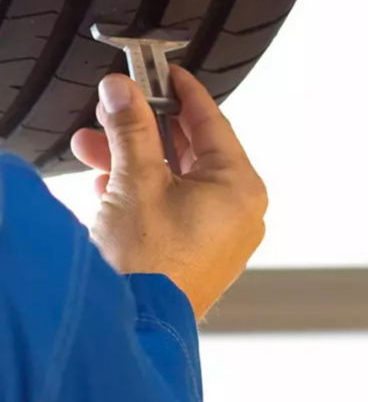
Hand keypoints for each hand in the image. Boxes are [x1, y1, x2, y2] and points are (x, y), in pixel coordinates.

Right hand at [71, 66, 267, 322]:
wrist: (134, 330)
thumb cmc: (148, 265)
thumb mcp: (136, 181)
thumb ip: (130, 128)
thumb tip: (122, 89)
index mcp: (240, 187)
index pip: (212, 122)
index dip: (182, 91)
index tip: (162, 70)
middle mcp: (239, 211)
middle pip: (191, 150)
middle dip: (143, 128)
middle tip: (114, 107)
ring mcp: (221, 235)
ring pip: (176, 179)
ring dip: (133, 160)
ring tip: (93, 145)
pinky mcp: (197, 253)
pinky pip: (172, 207)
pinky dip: (142, 191)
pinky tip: (106, 183)